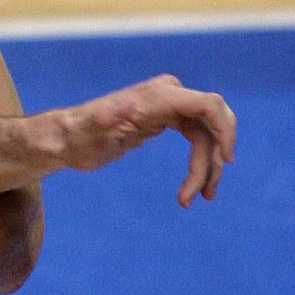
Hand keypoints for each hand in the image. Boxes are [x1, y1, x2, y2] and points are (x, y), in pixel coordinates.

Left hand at [59, 74, 235, 206]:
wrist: (68, 138)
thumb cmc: (76, 135)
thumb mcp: (89, 130)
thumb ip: (105, 119)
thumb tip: (121, 108)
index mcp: (156, 96)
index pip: (208, 105)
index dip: (225, 130)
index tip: (227, 160)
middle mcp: (167, 96)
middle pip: (213, 125)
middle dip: (213, 159)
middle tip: (204, 193)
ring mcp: (169, 107)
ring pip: (207, 137)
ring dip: (206, 169)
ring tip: (190, 199)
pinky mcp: (167, 120)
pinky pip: (198, 139)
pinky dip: (200, 163)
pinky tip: (193, 189)